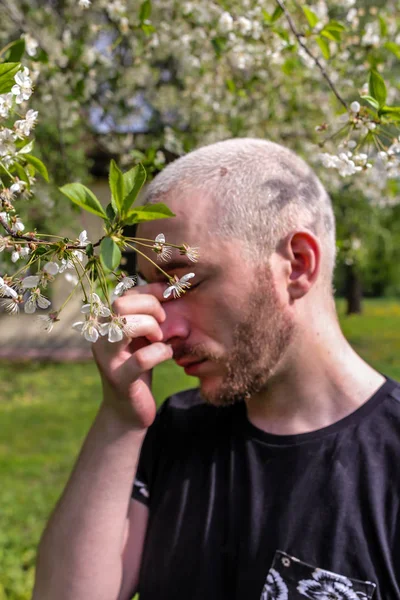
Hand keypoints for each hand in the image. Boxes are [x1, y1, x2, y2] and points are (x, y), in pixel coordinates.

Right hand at [92, 283, 171, 429]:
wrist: (127, 411)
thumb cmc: (139, 368)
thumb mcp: (142, 338)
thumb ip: (148, 316)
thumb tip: (169, 289)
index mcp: (105, 324)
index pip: (126, 295)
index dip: (151, 292)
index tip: (170, 297)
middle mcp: (101, 338)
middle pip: (120, 305)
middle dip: (150, 308)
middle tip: (163, 322)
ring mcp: (108, 359)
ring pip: (125, 326)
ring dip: (151, 327)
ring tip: (160, 339)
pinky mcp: (120, 380)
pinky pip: (142, 359)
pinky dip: (161, 352)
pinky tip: (167, 354)